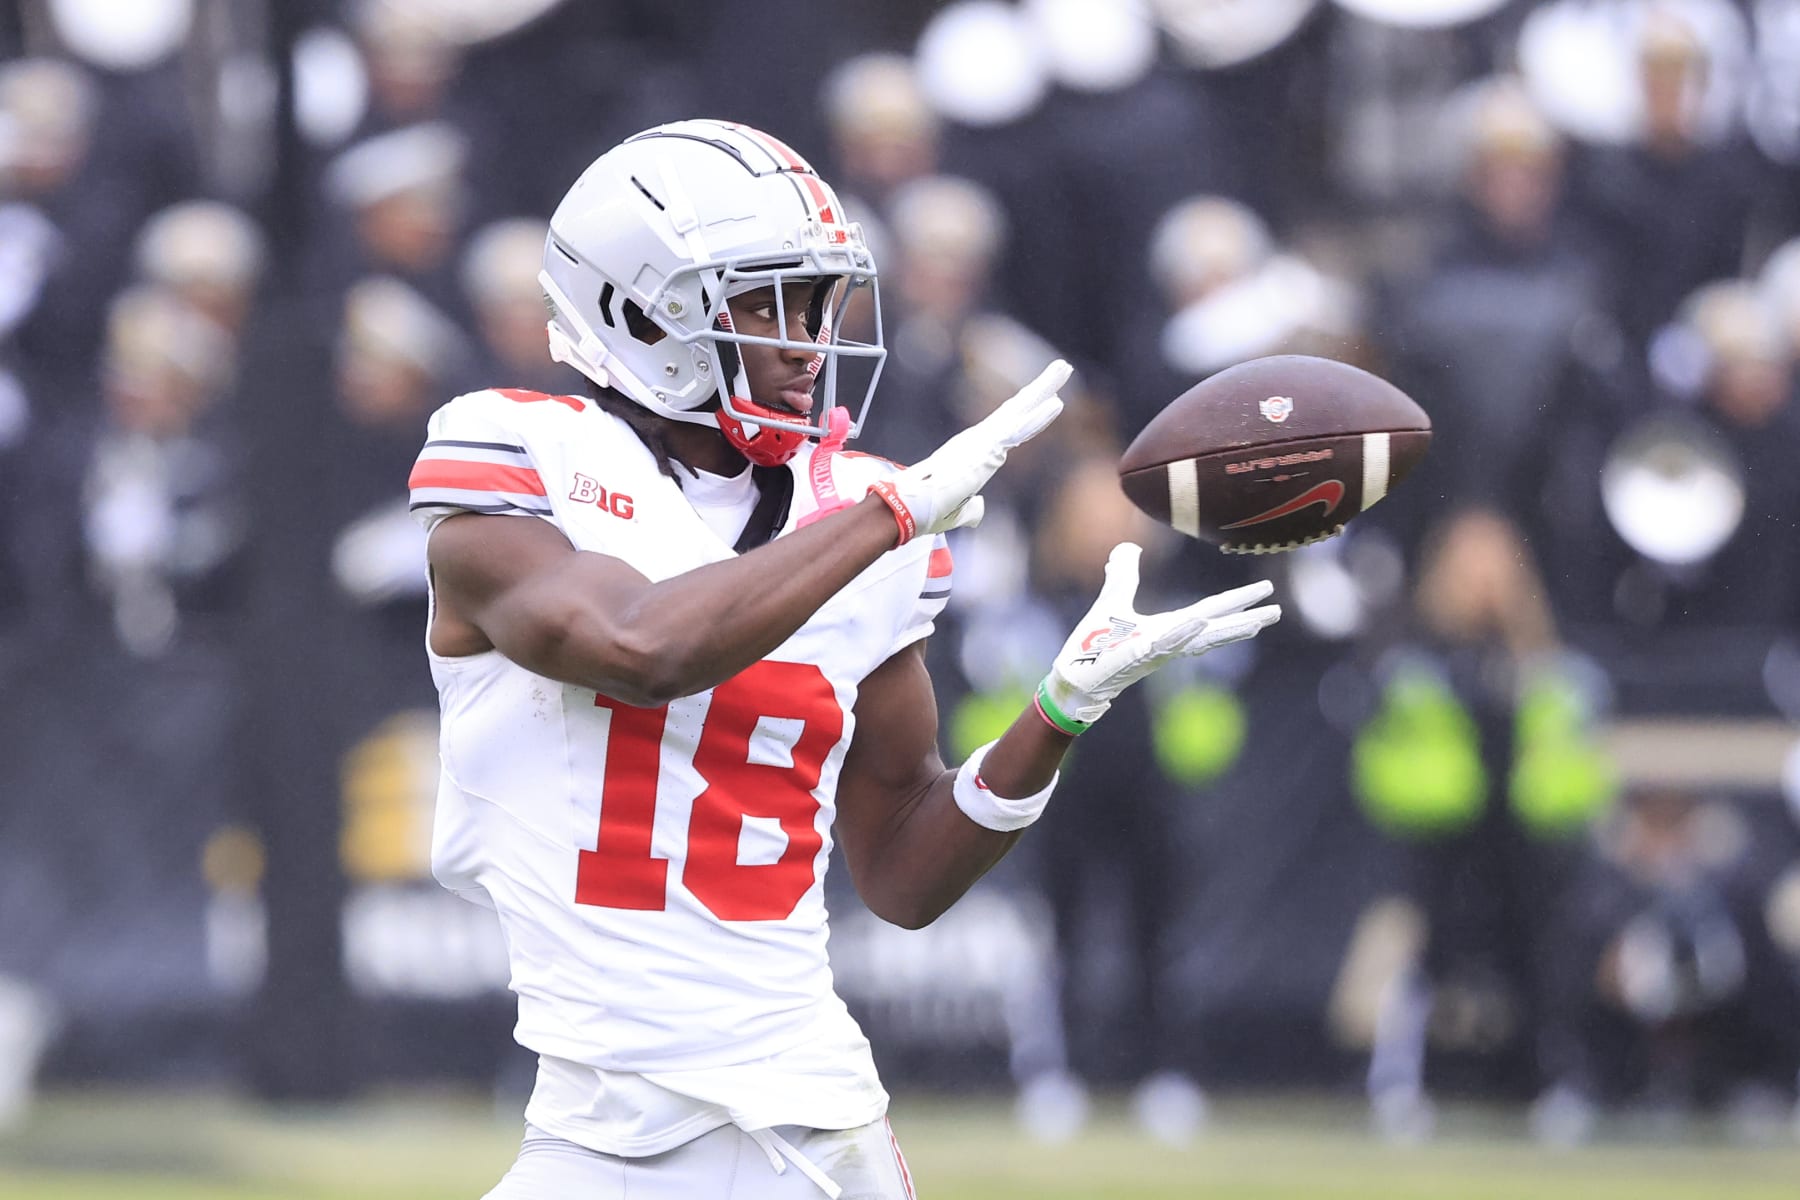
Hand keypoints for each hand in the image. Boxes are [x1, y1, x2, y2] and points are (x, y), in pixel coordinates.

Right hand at [869, 359, 1069, 542]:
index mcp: (975, 454)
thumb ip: (972, 509)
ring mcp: (982, 442)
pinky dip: (1037, 417)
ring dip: (1043, 389)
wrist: (907, 509)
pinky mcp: (984, 449)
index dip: (1030, 417)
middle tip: (1062, 368)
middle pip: (1016, 410)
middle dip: (1040, 389)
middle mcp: (979, 441)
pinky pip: (1017, 430)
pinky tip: (1057, 403)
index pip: (1010, 430)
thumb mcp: (956, 513)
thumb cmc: (926, 512)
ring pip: (1019, 411)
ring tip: (1063, 368)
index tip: (1051, 401)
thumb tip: (979, 510)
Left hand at [1042, 543, 1281, 727]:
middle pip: (1216, 628)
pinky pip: (1165, 642)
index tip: (1265, 592)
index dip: (1238, 602)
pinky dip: (1184, 633)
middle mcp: (1169, 641)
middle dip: (1247, 619)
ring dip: (1228, 630)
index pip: (1211, 612)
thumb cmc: (1093, 645)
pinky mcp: (1138, 655)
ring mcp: (1157, 650)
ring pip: (1199, 639)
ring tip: (1257, 622)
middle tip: (1278, 611)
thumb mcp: (1112, 599)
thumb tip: (1128, 547)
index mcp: (1169, 629)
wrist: (1075, 677)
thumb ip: (1123, 574)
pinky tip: (1201, 622)